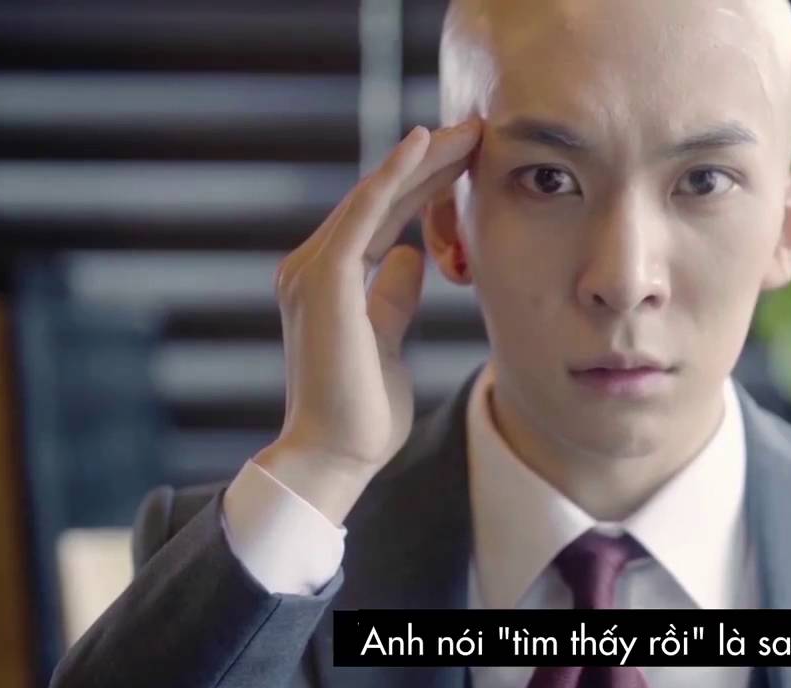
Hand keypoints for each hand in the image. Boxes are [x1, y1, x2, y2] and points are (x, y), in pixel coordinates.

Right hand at [254, 119, 481, 523]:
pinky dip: (393, 176)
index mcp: (331, 282)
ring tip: (466, 131)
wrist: (337, 455)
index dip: (425, 187)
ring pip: (376, 198)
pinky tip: (423, 144)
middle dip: (429, 163)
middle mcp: (315, 268)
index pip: (385, 220)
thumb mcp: (387, 341)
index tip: (468, 161)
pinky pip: (364, 214)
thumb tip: (411, 257)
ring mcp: (314, 271)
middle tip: (475, 130)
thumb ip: (392, 297)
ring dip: (422, 160)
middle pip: (380, 200)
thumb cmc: (364, 411)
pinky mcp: (324, 279)